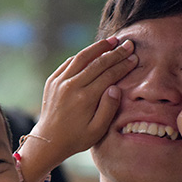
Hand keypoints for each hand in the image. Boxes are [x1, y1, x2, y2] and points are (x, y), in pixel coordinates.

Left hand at [29, 37, 137, 163]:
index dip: (123, 65)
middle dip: (115, 53)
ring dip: (98, 47)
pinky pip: (69, 62)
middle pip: (98, 63)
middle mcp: (71, 86)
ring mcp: (60, 82)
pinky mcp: (52, 81)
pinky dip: (82, 55)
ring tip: (112, 41)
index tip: (134, 58)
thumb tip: (115, 88)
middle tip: (128, 45)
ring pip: (82, 57)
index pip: (109, 75)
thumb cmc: (76, 138)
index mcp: (85, 98)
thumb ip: (108, 109)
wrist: (48, 140)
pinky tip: (93, 52)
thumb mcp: (97, 131)